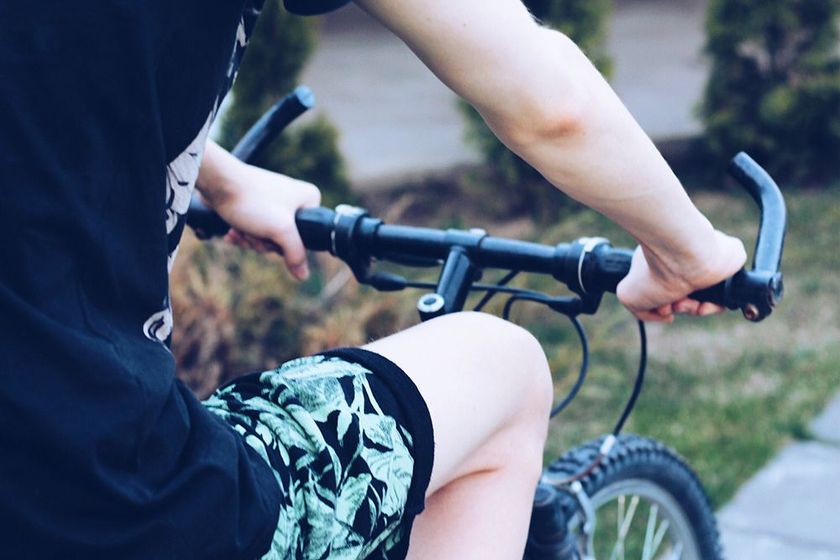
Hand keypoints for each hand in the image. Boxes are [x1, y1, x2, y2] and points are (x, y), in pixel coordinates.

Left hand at [210, 164, 320, 279]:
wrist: (218, 182)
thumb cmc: (252, 201)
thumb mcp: (281, 230)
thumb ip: (296, 254)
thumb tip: (303, 275)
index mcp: (308, 199)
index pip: (308, 236)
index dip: (288, 245)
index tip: (273, 238)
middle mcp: (293, 199)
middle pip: (284, 239)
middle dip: (264, 242)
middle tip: (253, 233)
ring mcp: (273, 202)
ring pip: (267, 236)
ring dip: (251, 239)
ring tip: (240, 230)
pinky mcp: (255, 205)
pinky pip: (255, 229)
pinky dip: (243, 233)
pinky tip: (232, 232)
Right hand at [616, 230, 746, 322]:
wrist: (681, 255)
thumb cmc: (653, 270)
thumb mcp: (628, 295)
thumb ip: (641, 309)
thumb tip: (666, 315)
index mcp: (665, 260)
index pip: (670, 289)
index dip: (664, 305)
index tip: (661, 306)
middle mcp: (687, 260)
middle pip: (687, 296)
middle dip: (679, 307)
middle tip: (670, 305)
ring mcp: (708, 261)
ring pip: (706, 298)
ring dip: (693, 309)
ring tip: (684, 303)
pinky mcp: (731, 260)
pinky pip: (726, 295)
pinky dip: (714, 306)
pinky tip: (702, 305)